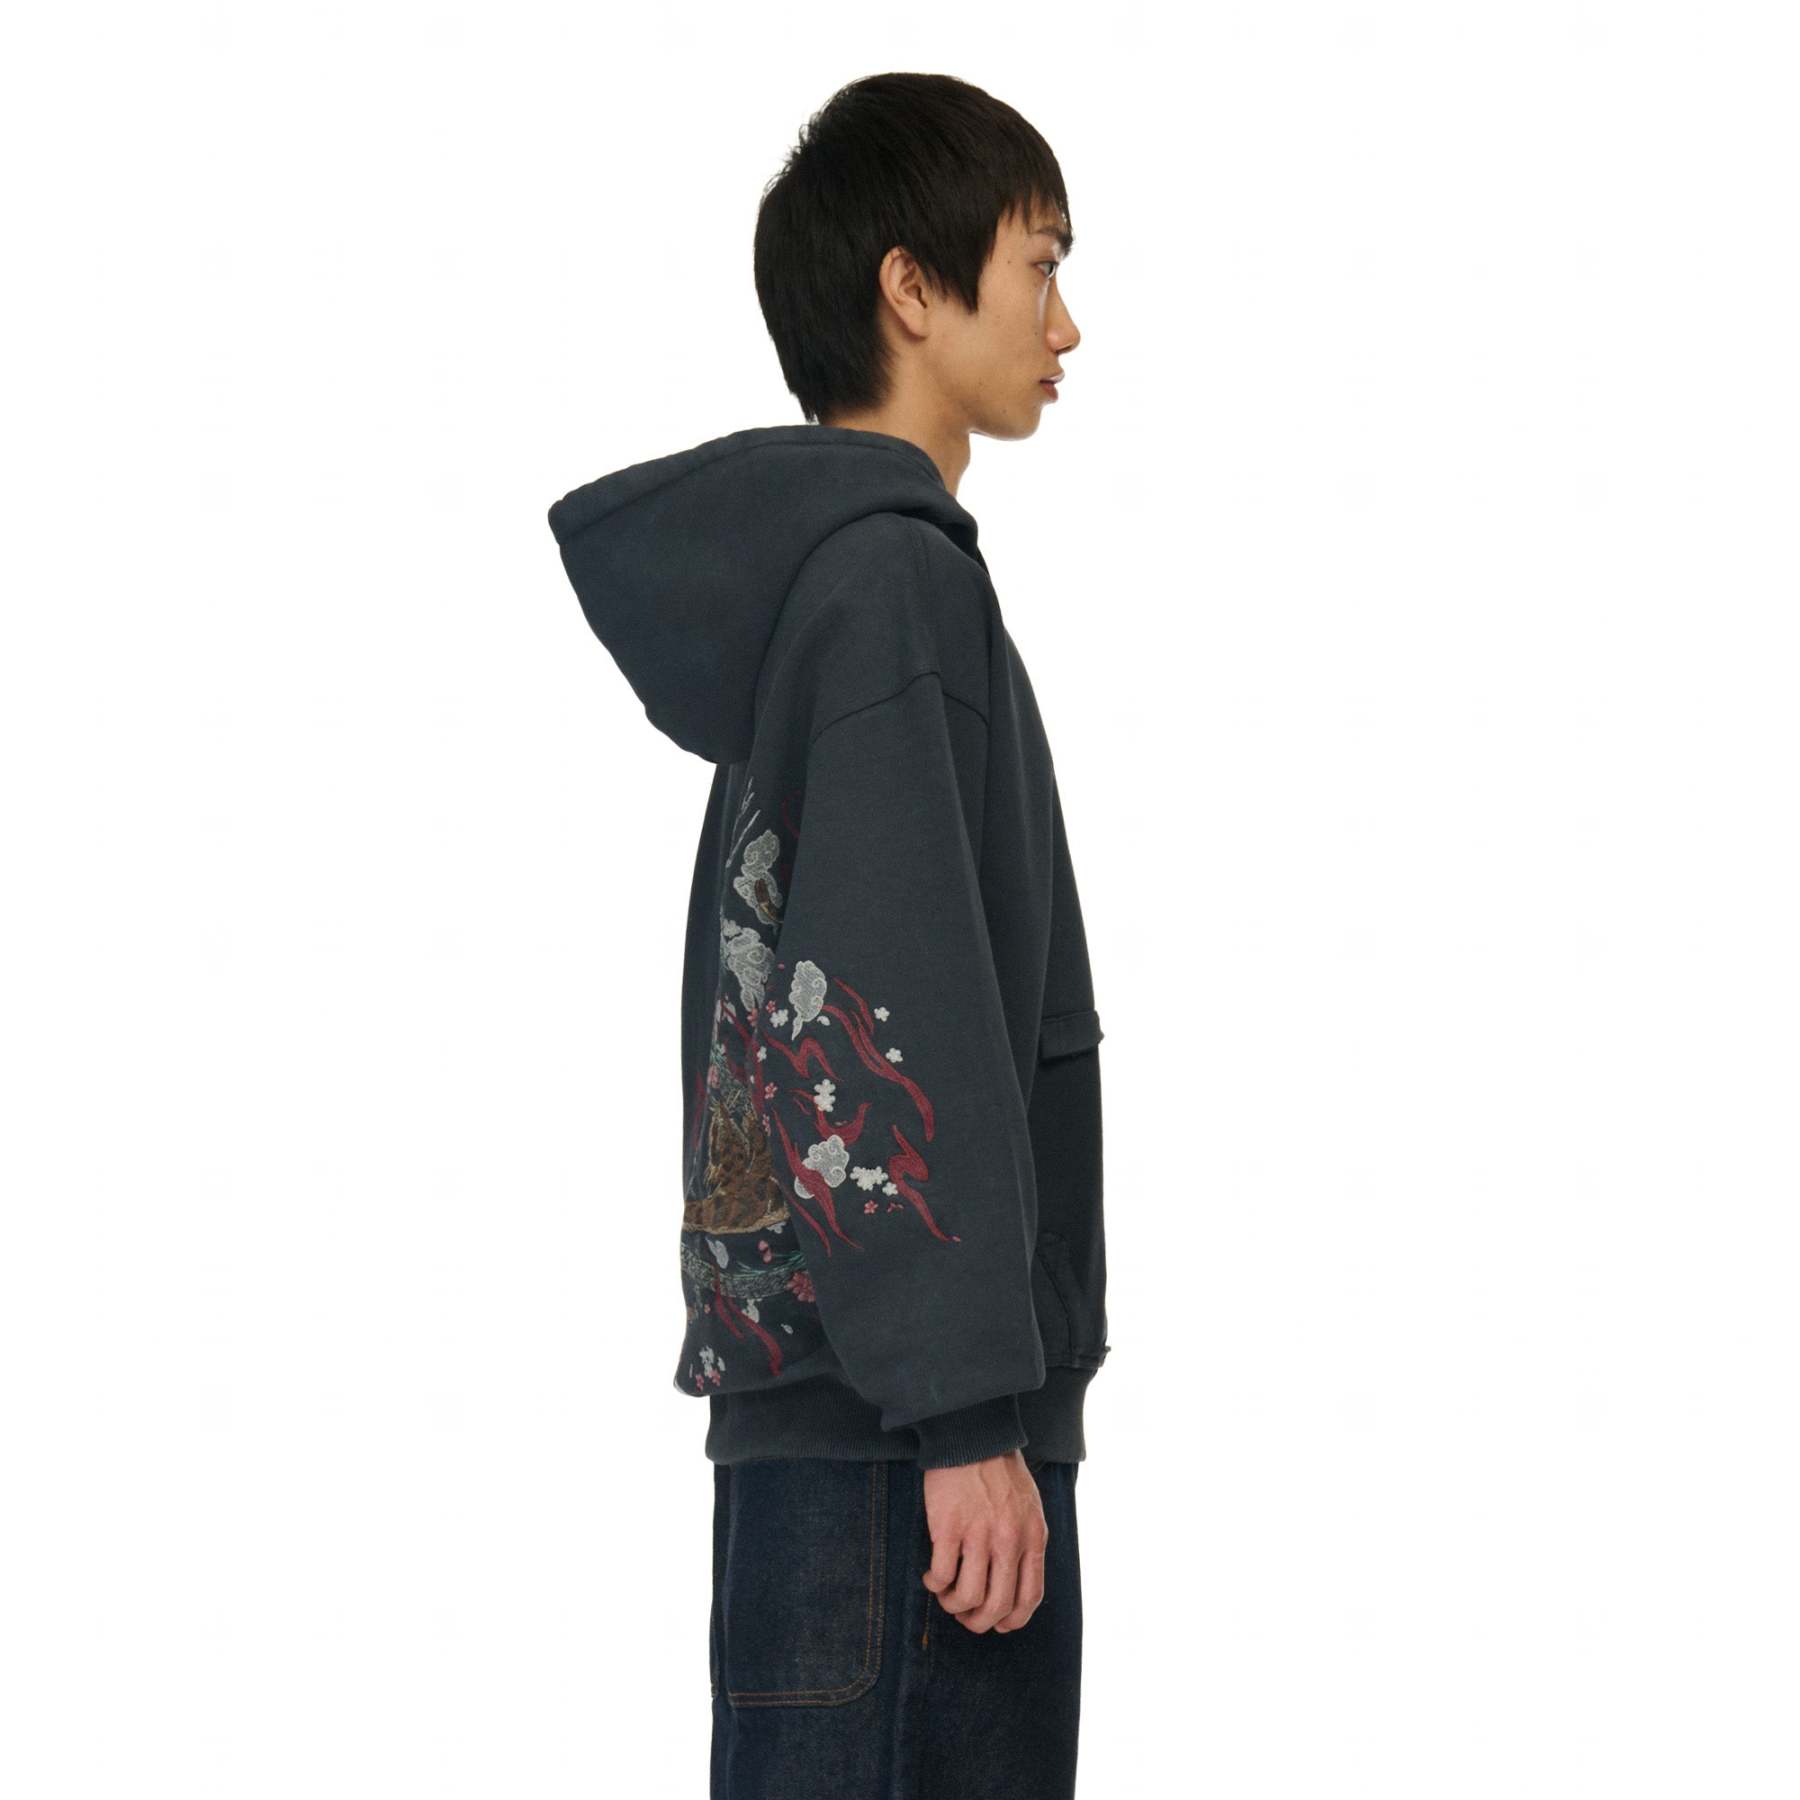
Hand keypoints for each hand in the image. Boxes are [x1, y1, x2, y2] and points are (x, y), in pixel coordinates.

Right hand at [920, 1449, 1047, 1633]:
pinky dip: (935, 1584)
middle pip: (998, 1605)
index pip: (1030, 1597)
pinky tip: (931, 1576)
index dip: (1013, 1620)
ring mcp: (979, 1535)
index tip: (998, 1625)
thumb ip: (1026, 1541)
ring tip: (946, 1596)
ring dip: (954, 1606)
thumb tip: (1016, 1579)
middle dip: (980, 1621)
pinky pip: (941, 1575)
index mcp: (1032, 1537)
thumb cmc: (999, 1469)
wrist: (973, 1436)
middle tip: (966, 1616)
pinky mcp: (949, 1527)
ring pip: (968, 1597)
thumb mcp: (1029, 1506)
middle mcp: (1009, 1541)